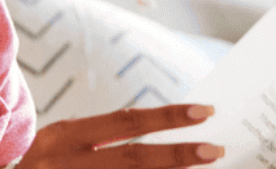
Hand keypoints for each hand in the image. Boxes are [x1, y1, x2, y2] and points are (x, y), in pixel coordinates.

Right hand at [16, 104, 224, 168]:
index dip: (167, 118)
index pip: (124, 122)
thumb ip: (99, 141)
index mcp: (63, 137)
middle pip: (134, 160)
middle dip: (178, 155)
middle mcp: (65, 164)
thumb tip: (158, 139)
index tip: (204, 112)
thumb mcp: (60, 145)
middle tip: (215, 150)